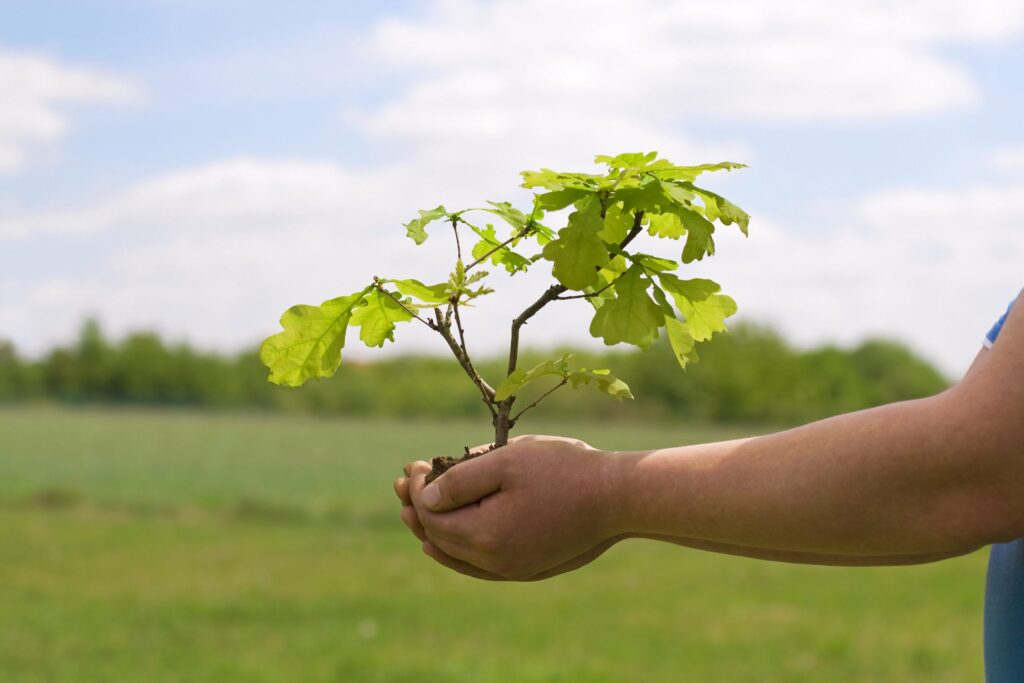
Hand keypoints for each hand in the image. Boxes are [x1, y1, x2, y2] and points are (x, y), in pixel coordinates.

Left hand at [393, 435, 622, 579]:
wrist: (617, 497)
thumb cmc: (564, 470)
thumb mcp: (507, 461)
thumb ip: (461, 479)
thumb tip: (425, 497)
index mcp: (486, 535)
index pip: (433, 516)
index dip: (416, 490)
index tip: (412, 464)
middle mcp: (495, 563)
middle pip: (439, 538)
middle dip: (417, 509)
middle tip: (401, 483)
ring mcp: (513, 570)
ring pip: (457, 556)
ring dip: (431, 531)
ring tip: (411, 513)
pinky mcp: (528, 568)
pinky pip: (478, 567)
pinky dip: (455, 553)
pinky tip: (441, 546)